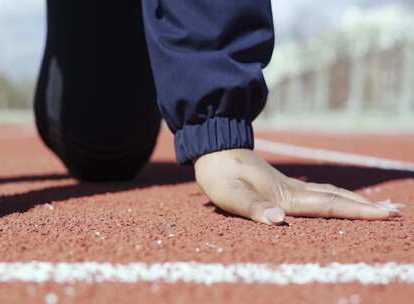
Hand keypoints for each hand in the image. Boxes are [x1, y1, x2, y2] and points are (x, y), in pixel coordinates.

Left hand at [194, 149, 402, 224]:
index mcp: (284, 195)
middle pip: (335, 198)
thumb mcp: (230, 194)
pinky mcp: (279, 184)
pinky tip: (336, 199)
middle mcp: (291, 189)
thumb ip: (253, 208)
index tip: (384, 215)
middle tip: (395, 212)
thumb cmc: (219, 173)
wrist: (213, 146)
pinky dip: (334, 197)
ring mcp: (287, 185)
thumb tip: (280, 221)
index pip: (327, 205)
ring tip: (375, 207)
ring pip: (328, 193)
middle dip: (365, 207)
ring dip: (353, 201)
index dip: (356, 211)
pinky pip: (316, 192)